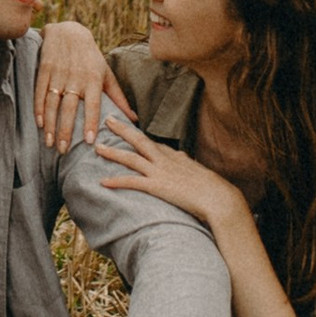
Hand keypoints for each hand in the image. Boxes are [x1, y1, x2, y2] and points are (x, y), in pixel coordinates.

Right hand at [34, 18, 109, 152]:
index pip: (93, 104)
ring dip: (50, 124)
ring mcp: (58, 73)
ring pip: (53, 102)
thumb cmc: (91, 57)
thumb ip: (119, 98)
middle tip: (64, 150)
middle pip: (70, 107)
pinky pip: (40, 92)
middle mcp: (76, 77)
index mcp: (93, 79)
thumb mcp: (106, 74)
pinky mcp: (44, 69)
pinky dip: (38, 109)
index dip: (91, 122)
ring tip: (51, 143)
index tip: (90, 141)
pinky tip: (39, 124)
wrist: (69, 31)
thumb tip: (134, 120)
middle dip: (66, 130)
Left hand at [95, 94, 252, 236]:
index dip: (138, 134)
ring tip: (97, 147)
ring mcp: (160, 172)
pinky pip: (132, 182)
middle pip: (139, 140)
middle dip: (122, 129)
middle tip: (107, 118)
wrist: (218, 198)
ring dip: (112, 152)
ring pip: (131, 158)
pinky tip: (103, 182)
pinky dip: (117, 181)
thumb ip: (186, 162)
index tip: (126, 126)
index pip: (153, 142)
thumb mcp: (198, 170)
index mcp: (175, 156)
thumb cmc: (212, 188)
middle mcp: (165, 160)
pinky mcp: (157, 186)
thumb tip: (181, 155)